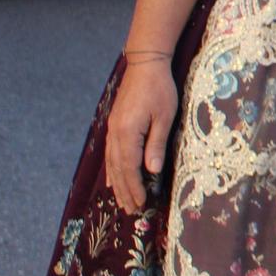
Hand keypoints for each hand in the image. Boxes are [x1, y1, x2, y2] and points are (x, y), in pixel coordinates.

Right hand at [105, 59, 176, 212]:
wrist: (145, 64)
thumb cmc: (160, 88)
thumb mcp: (164, 116)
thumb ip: (156, 144)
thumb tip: (152, 171)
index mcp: (127, 133)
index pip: (130, 168)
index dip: (135, 188)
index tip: (141, 204)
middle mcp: (115, 134)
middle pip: (118, 170)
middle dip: (125, 191)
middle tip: (131, 211)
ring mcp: (112, 129)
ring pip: (112, 163)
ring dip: (118, 183)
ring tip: (122, 201)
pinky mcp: (115, 125)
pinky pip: (111, 153)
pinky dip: (113, 169)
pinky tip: (114, 178)